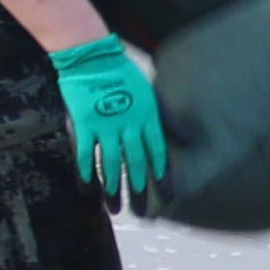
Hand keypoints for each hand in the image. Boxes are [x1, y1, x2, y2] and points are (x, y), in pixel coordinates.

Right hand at [44, 35, 166, 205]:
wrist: (92, 56)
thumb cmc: (121, 72)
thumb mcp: (149, 93)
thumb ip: (164, 118)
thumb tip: (186, 138)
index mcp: (146, 116)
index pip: (158, 152)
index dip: (163, 175)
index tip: (168, 195)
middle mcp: (128, 124)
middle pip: (136, 163)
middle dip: (140, 190)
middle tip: (143, 213)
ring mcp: (105, 125)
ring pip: (112, 164)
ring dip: (114, 188)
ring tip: (115, 209)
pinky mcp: (83, 124)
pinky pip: (85, 154)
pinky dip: (87, 173)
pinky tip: (88, 189)